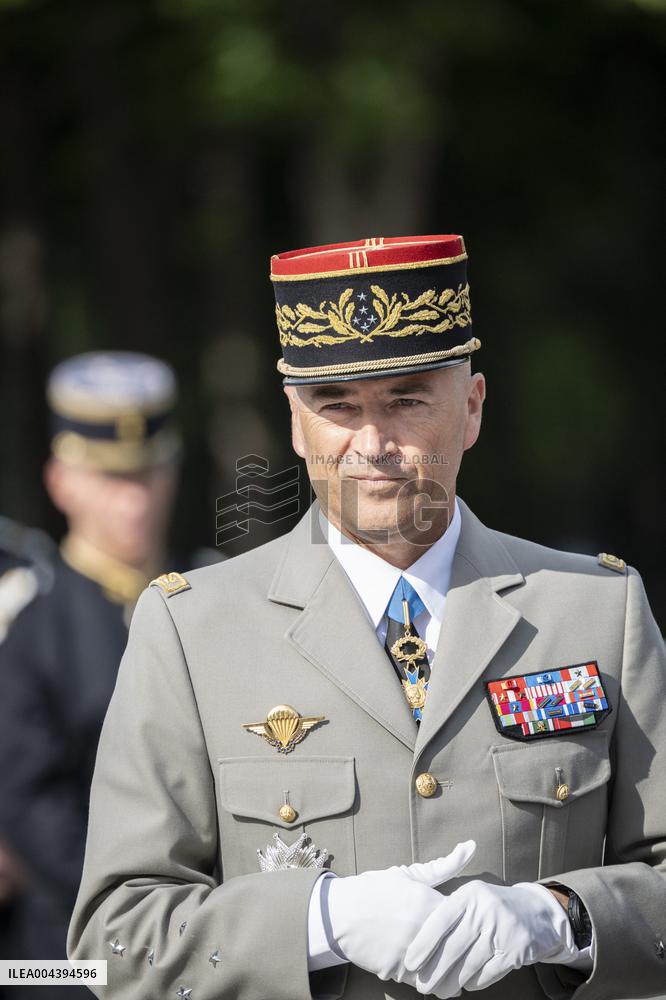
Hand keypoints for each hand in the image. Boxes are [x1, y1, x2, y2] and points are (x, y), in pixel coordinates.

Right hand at [326, 840, 475, 982]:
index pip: (464, 922)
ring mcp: (408, 951)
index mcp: (427, 902)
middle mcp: (420, 928)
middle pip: (456, 949)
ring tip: (450, 967)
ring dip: (448, 972)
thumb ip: (443, 865)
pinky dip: (428, 981)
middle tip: (465, 954)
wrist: (338, 912)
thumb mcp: (408, 874)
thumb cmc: (375, 890)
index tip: (468, 929)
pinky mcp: (395, 970)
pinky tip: (427, 971)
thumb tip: (471, 846)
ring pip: (442, 971)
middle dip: (462, 953)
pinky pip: (422, 983)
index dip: (469, 927)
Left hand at [404, 880, 576, 996]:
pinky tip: (466, 985)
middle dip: (435, 970)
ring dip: (452, 982)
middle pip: (454, 947)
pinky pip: (488, 973)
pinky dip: (474, 982)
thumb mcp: (472, 899)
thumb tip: (420, 945)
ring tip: (440, 991)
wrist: (537, 911)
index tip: (411, 962)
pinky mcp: (516, 950)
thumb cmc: (492, 907)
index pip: (441, 920)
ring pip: (470, 964)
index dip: (424, 943)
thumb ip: (449, 914)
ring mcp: (503, 930)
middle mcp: (485, 909)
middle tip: (422, 986)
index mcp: (470, 894)